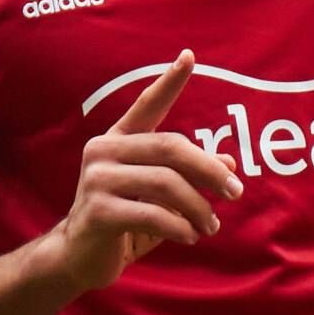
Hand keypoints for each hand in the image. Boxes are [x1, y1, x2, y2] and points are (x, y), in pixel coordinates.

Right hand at [50, 52, 241, 294]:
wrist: (78, 258)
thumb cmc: (124, 221)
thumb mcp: (159, 196)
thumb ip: (187, 176)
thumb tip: (230, 162)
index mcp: (118, 140)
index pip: (147, 105)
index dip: (169, 82)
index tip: (189, 57)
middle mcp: (103, 151)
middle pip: (170, 148)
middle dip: (209, 170)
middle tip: (235, 192)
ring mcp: (97, 180)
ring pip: (166, 183)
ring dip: (199, 207)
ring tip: (211, 225)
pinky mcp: (98, 211)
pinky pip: (153, 214)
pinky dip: (180, 227)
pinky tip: (189, 237)